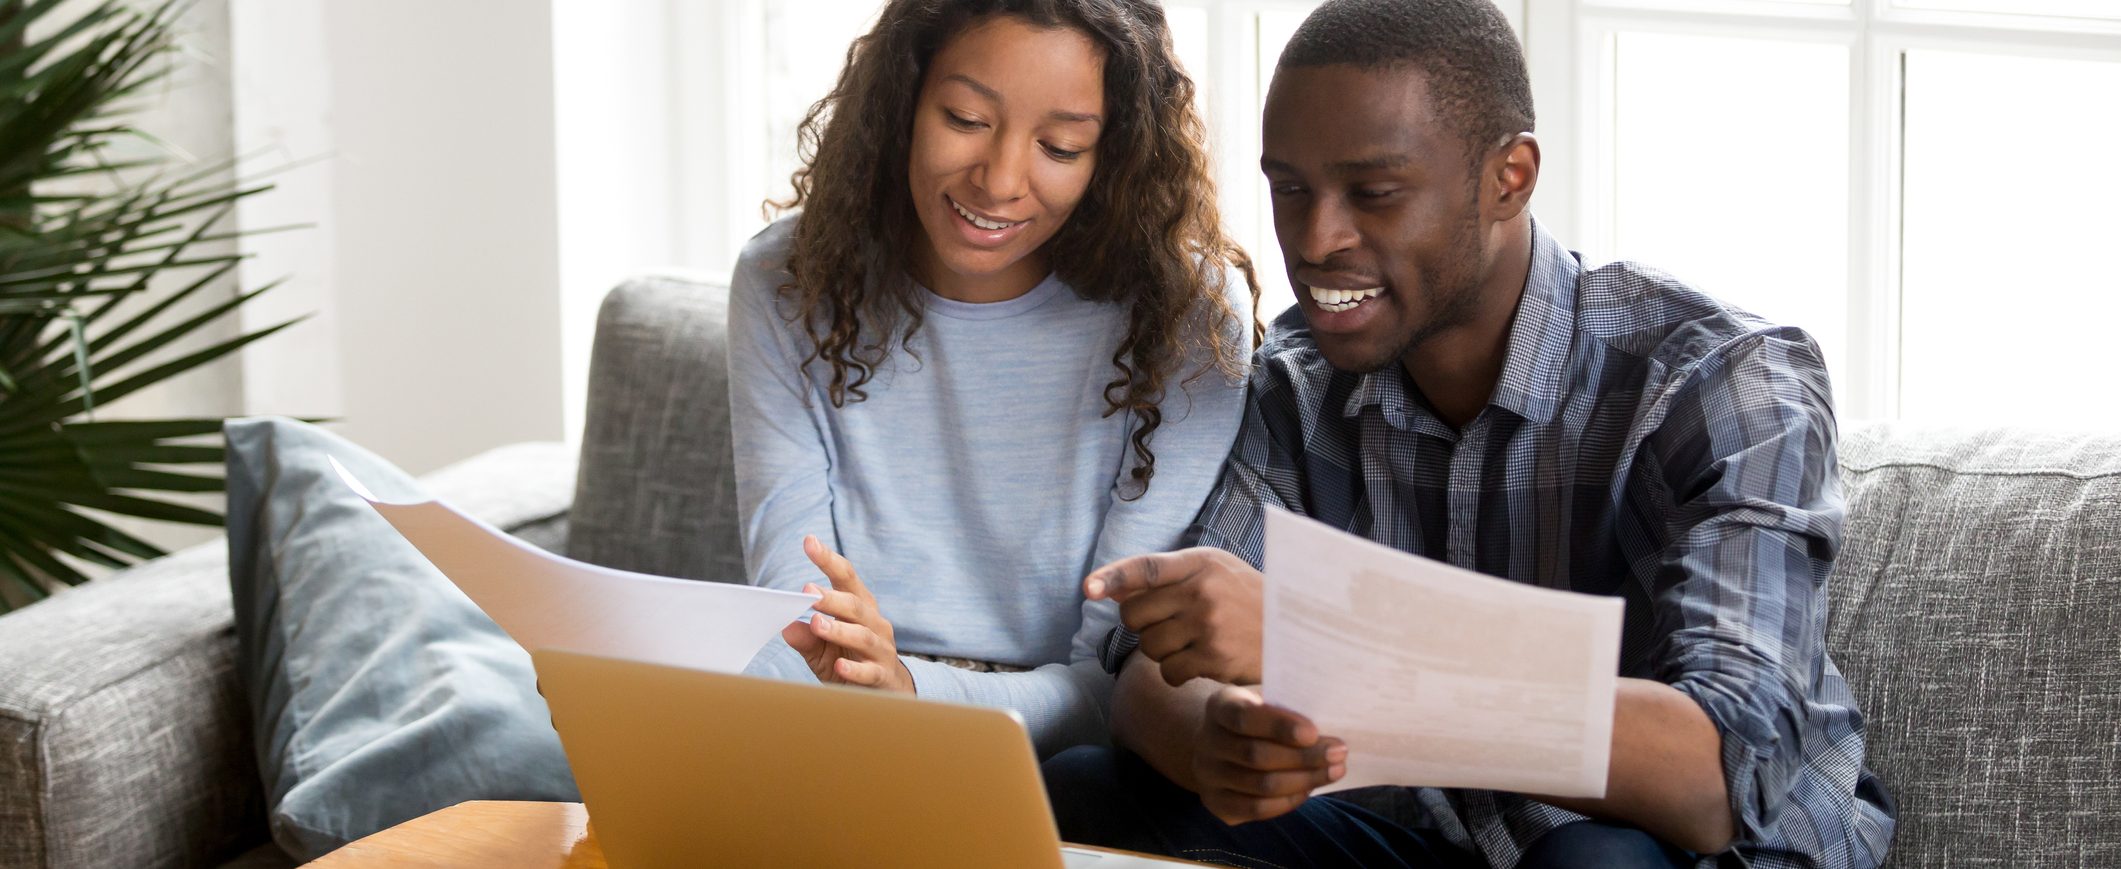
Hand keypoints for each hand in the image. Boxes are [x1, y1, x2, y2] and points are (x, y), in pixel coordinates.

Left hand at [781, 535, 915, 693]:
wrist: (885, 694)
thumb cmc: (849, 662)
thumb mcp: (822, 650)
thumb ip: (807, 638)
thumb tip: (786, 626)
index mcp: (860, 608)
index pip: (846, 578)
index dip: (828, 559)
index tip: (809, 541)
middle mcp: (874, 623)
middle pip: (855, 605)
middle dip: (831, 598)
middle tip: (807, 592)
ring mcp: (881, 650)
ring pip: (863, 636)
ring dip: (840, 629)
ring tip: (818, 624)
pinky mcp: (882, 676)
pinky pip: (869, 672)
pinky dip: (855, 669)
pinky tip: (841, 666)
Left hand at [1083, 547, 1263, 684]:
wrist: (1298, 631)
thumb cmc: (1246, 599)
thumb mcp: (1212, 572)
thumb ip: (1162, 578)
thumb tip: (1107, 589)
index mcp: (1200, 563)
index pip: (1146, 567)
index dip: (1113, 577)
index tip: (1088, 589)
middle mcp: (1202, 591)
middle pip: (1134, 615)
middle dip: (1141, 624)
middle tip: (1166, 625)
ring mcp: (1208, 625)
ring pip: (1149, 646)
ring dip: (1160, 651)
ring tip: (1189, 643)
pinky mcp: (1215, 658)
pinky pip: (1170, 671)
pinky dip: (1176, 673)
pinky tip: (1198, 663)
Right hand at [1194, 685, 1345, 824]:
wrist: (1220, 740)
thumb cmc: (1256, 717)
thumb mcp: (1266, 700)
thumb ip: (1288, 709)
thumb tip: (1327, 731)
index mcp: (1219, 707)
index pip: (1245, 718)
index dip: (1279, 726)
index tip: (1314, 732)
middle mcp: (1207, 741)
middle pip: (1256, 755)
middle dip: (1304, 757)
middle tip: (1338, 753)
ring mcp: (1207, 775)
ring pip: (1261, 785)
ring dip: (1304, 780)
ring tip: (1334, 771)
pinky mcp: (1216, 803)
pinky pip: (1256, 809)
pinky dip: (1288, 801)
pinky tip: (1308, 789)